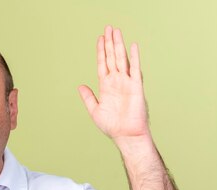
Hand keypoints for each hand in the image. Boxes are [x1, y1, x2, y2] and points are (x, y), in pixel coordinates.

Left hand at [78, 26, 149, 142]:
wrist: (126, 135)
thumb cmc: (112, 126)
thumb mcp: (95, 111)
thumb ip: (88, 97)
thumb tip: (80, 86)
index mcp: (106, 87)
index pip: (103, 64)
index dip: (101, 52)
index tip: (100, 39)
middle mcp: (116, 82)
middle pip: (112, 58)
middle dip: (109, 43)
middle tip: (108, 28)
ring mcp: (126, 83)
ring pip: (122, 60)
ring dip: (119, 45)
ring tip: (116, 32)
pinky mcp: (136, 87)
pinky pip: (135, 69)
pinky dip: (133, 58)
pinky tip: (132, 46)